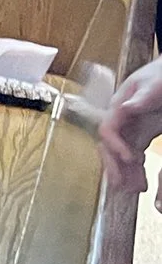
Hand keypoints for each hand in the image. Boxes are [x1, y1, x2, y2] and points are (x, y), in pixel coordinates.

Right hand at [100, 59, 161, 199]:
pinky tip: (139, 182)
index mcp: (118, 105)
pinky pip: (132, 155)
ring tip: (133, 190)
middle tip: (121, 185)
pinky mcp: (140, 133)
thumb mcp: (154, 84)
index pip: (107, 129)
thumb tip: (125, 107)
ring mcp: (129, 127)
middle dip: (113, 167)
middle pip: (108, 146)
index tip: (131, 159)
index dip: (115, 146)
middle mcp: (119, 118)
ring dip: (124, 173)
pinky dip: (134, 170)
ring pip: (119, 154)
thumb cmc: (160, 74)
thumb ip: (141, 97)